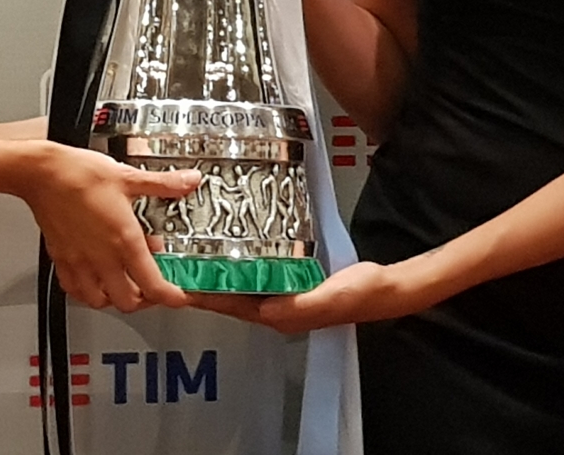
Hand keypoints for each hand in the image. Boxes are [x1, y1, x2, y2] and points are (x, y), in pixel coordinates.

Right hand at [18, 146, 201, 311]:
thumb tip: (190, 181)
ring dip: (115, 298)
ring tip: (124, 283)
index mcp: (124, 240)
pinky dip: (87, 291)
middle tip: (152, 286)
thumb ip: (164, 184)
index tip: (179, 297)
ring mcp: (80, 262)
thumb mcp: (129, 176)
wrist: (42, 173)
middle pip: (128, 302)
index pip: (154, 286)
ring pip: (99, 301)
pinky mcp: (61, 259)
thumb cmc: (80, 173)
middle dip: (145, 300)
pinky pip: (74, 290)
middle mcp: (102, 257)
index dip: (171, 298)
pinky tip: (93, 277)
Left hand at [190, 260, 418, 332]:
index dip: (204, 295)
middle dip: (203, 282)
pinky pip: (258, 272)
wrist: (387, 287)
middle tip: (176, 261)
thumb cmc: (361, 292)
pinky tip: (232, 249)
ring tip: (194, 253)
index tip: (178, 281)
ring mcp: (285, 295)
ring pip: (241, 284)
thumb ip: (298, 305)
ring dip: (218, 272)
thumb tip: (264, 309)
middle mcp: (277, 308)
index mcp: (280, 315)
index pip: (232, 305)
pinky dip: (240, 263)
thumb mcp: (330, 297)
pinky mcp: (294, 282)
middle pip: (230, 296)